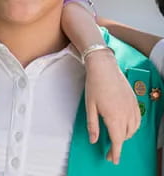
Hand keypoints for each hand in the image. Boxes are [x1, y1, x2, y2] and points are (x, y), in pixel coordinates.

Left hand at [84, 50, 139, 164]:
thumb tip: (94, 140)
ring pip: (133, 129)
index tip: (112, 159)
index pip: (117, 140)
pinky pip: (137, 120)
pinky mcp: (134, 101)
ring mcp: (132, 107)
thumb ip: (92, 125)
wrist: (104, 68)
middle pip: (125, 136)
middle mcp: (126, 114)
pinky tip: (126, 126)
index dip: (115, 152)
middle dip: (118, 144)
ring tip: (116, 137)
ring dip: (125, 136)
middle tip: (109, 148)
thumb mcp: (89, 107)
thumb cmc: (94, 85)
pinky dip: (133, 127)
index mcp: (114, 117)